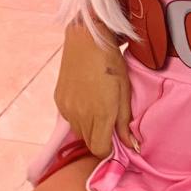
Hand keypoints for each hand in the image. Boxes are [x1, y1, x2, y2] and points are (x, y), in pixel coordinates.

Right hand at [53, 20, 141, 160]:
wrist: (86, 41)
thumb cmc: (111, 64)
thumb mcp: (125, 92)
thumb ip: (125, 122)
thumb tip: (132, 146)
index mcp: (101, 114)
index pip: (100, 150)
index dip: (109, 148)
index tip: (115, 137)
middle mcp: (81, 115)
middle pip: (88, 143)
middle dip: (99, 138)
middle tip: (108, 120)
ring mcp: (67, 109)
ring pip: (78, 132)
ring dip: (88, 127)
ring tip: (96, 107)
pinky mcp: (58, 101)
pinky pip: (69, 119)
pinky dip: (77, 116)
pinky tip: (85, 99)